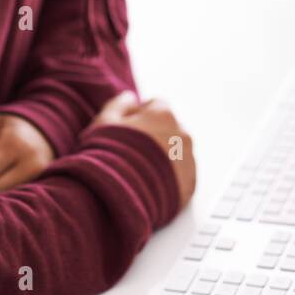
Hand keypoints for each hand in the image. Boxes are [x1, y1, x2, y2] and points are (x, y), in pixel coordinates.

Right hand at [87, 90, 195, 209]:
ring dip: (163, 156)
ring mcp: (189, 161)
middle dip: (154, 136)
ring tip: (140, 171)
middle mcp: (182, 134)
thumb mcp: (104, 122)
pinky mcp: (190, 185)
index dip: (139, 116)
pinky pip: (182, 175)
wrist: (118, 198)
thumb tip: (129, 97)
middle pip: (169, 128)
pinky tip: (150, 184)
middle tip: (131, 153)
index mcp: (163, 114)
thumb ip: (119, 104)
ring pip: (177, 151)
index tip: (127, 130)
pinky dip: (170, 177)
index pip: (155, 105)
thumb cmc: (109, 156)